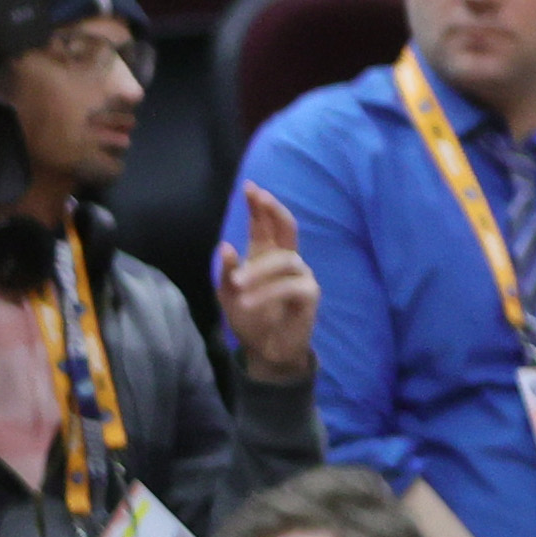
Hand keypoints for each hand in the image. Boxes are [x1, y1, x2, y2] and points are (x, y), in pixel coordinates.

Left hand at [212, 183, 319, 383]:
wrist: (266, 349)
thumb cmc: (249, 318)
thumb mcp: (228, 293)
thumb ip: (227, 271)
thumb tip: (226, 246)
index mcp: (265, 256)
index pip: (264, 225)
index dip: (259, 206)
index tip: (250, 187)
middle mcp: (286, 261)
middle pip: (287, 228)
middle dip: (274, 211)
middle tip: (261, 196)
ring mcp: (300, 277)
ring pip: (284, 260)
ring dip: (259, 271)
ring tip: (238, 286)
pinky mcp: (309, 296)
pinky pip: (290, 286)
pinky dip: (268, 292)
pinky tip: (249, 301)